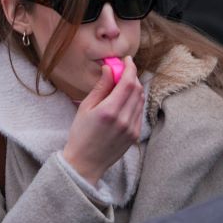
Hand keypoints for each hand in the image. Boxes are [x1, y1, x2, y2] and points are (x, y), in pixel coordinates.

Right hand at [61, 56, 143, 185]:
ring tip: (123, 84)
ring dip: (135, 88)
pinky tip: (125, 100)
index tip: (127, 60)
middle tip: (123, 70)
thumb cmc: (81, 134)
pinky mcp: (135, 135)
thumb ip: (100, 87)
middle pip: (137, 89)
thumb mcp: (86, 107)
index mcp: (110, 111)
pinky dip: (135, 101)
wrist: (86, 163)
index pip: (128, 83)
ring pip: (140, 100)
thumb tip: (110, 69)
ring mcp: (132, 128)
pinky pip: (139, 112)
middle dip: (132, 76)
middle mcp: (124, 119)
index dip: (130, 68)